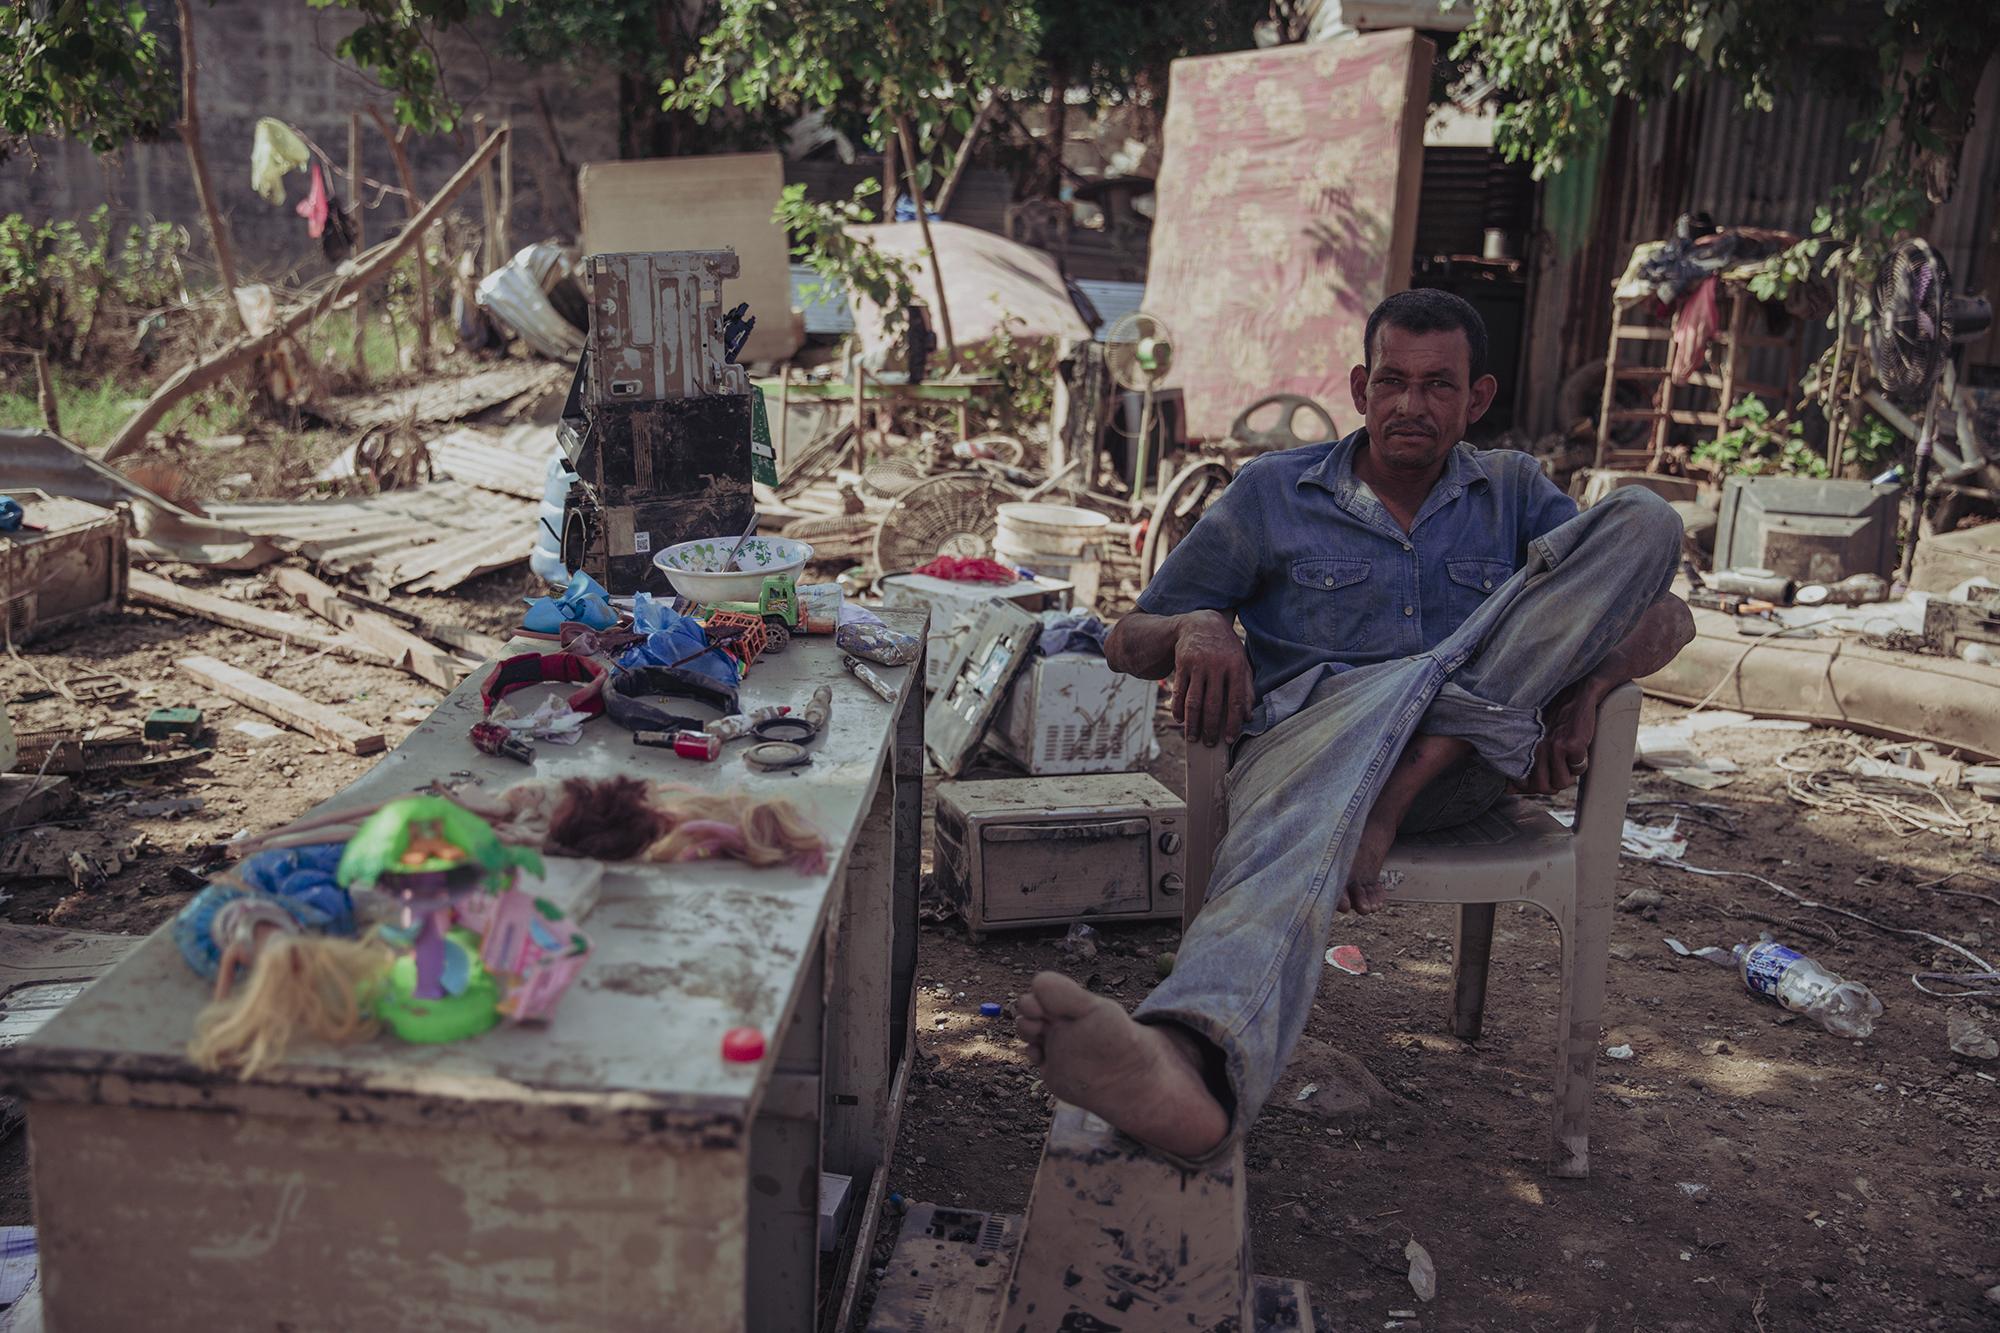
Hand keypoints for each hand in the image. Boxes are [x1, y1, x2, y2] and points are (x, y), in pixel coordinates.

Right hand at [1171, 612, 1253, 746]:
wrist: (1201, 623)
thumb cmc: (1225, 648)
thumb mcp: (1241, 662)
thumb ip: (1247, 687)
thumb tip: (1248, 716)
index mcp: (1236, 666)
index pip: (1236, 700)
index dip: (1233, 722)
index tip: (1229, 739)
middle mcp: (1217, 666)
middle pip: (1212, 704)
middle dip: (1210, 727)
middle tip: (1209, 743)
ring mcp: (1198, 664)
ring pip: (1193, 700)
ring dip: (1192, 723)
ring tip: (1193, 738)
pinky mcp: (1182, 664)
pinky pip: (1179, 691)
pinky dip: (1177, 708)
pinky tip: (1179, 720)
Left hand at [1514, 678, 1606, 794]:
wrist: (1575, 694)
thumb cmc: (1552, 718)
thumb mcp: (1531, 737)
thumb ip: (1520, 762)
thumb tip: (1508, 790)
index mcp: (1523, 747)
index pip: (1521, 784)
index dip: (1533, 787)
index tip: (1541, 777)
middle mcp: (1535, 748)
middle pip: (1543, 788)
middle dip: (1553, 784)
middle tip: (1559, 769)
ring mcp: (1553, 747)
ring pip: (1561, 783)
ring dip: (1569, 775)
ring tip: (1568, 758)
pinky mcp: (1572, 745)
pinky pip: (1578, 770)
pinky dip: (1581, 763)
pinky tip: (1578, 748)